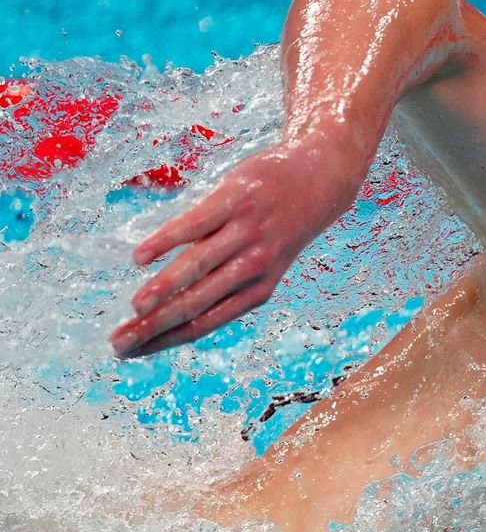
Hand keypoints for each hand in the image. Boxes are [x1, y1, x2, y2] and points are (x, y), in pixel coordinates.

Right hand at [110, 142, 360, 357]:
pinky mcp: (236, 200)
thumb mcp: (264, 263)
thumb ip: (226, 285)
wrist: (321, 178)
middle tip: (118, 342)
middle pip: (196, 303)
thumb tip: (174, 308)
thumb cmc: (280, 227)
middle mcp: (253, 266)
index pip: (204, 323)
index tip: (130, 353)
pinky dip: (166, 241)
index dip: (165, 340)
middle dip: (155, 325)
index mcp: (258, 289)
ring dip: (163, 288)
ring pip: (198, 266)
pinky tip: (141, 257)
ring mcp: (245, 232)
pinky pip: (195, 224)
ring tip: (135, 306)